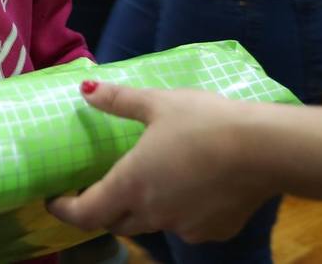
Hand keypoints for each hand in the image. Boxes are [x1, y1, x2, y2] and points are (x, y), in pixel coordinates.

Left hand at [46, 83, 272, 242]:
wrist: (265, 149)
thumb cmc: (205, 121)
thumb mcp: (158, 103)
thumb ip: (118, 100)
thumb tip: (85, 89)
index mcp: (131, 184)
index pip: (85, 214)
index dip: (64, 209)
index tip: (55, 198)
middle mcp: (152, 213)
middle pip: (116, 221)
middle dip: (103, 208)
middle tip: (101, 185)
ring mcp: (183, 227)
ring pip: (151, 224)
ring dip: (143, 208)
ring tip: (152, 179)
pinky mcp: (212, 232)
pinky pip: (185, 224)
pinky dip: (180, 210)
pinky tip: (193, 185)